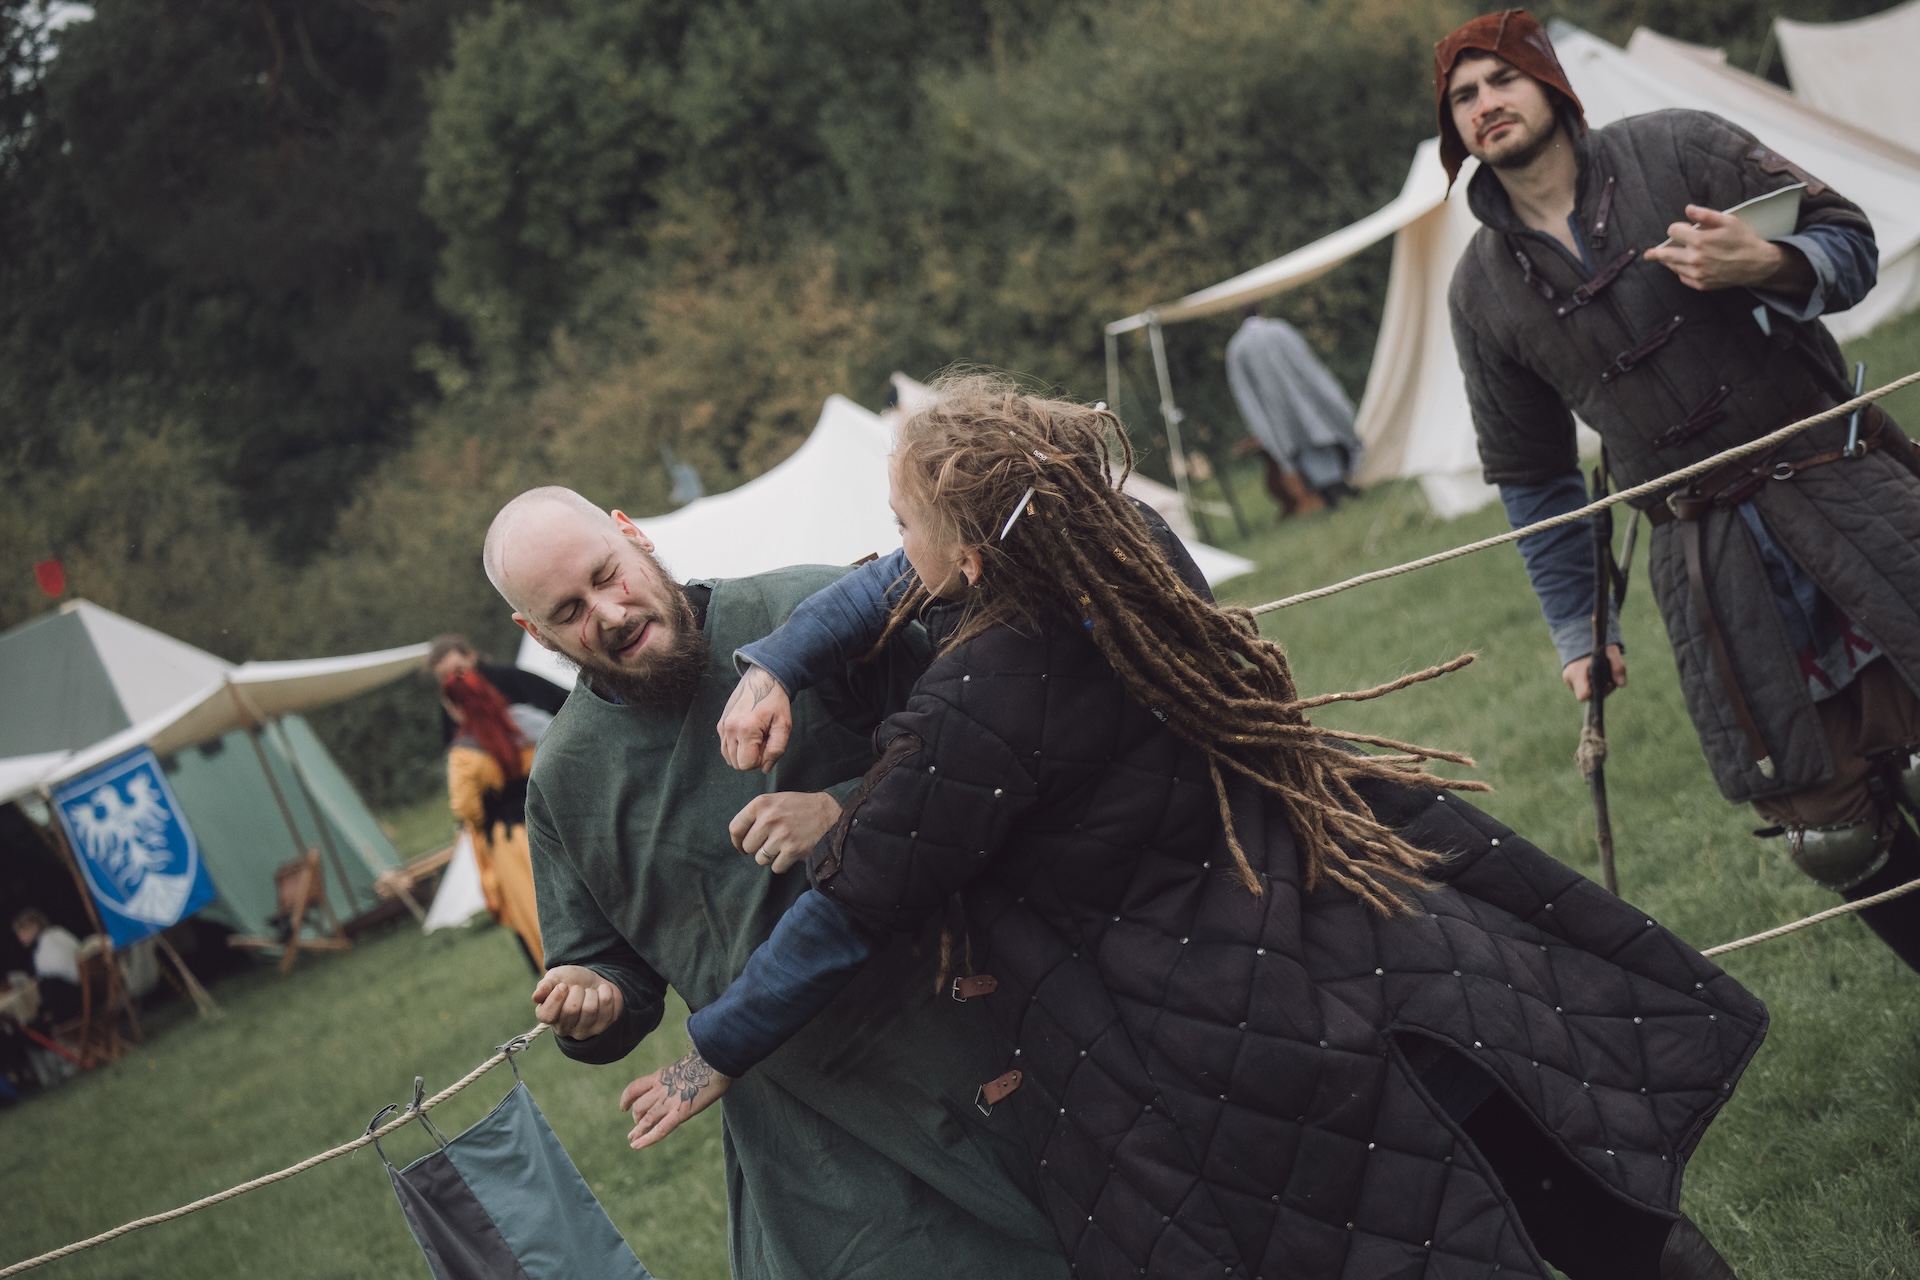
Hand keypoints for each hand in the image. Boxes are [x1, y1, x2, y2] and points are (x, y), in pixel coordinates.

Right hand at [531, 965, 623, 1039]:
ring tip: (590, 992)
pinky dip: (606, 993)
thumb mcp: (555, 977)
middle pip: (571, 1010)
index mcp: (548, 1017)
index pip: (547, 1015)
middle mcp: (565, 1028)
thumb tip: (536, 996)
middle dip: (577, 991)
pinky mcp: (604, 1026)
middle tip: (578, 988)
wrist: (593, 980)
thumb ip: (545, 985)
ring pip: (590, 1009)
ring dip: (592, 992)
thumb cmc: (570, 980)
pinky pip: (608, 1008)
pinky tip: (602, 993)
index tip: (563, 986)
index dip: (556, 997)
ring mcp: (585, 1030)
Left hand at [622, 1049, 730, 1148]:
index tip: (624, 1107)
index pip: (635, 1088)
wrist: (717, 1059)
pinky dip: (647, 1139)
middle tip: (638, 1125)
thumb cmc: (709, 1059)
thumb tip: (686, 1076)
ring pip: (646, 1119)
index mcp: (661, 1076)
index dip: (627, 1099)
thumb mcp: (687, 1065)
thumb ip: (680, 1074)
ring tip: (632, 1139)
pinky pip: (660, 1129)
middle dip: (637, 1118)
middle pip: (639, 1106)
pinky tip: (636, 1146)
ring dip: (638, 1131)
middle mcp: (661, 1089)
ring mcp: (669, 1101)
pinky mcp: (681, 1112)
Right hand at [718, 664, 792, 772]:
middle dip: (752, 757)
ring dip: (743, 752)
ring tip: (756, 736)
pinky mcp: (720, 724)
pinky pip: (725, 747)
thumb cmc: (775, 702)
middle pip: (737, 764)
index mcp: (746, 730)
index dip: (760, 760)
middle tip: (763, 739)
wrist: (762, 679)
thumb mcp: (784, 725)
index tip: (768, 743)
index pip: (746, 765)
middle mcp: (730, 729)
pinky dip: (737, 746)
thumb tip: (764, 768)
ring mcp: (723, 726)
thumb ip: (776, 750)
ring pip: (729, 758)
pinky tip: (748, 733)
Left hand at [730, 792, 840, 872]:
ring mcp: (780, 835)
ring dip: (771, 857)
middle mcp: (768, 819)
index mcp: (761, 804)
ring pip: (760, 859)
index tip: (742, 846)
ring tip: (784, 846)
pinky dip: (783, 864)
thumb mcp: (777, 800)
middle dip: (758, 848)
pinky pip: (776, 867)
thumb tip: (739, 836)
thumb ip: (757, 814)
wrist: (831, 815)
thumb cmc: (802, 808)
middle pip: (748, 847)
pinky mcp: (792, 850)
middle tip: (772, 842)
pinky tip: (792, 853)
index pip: (735, 827)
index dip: (737, 841)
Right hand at [1562, 645, 1627, 702]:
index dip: (1595, 693)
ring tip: (1602, 673)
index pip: (1583, 695)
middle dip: (1601, 688)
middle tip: (1607, 676)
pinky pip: (1585, 690)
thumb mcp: (1611, 652)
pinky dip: (1593, 685)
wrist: (1581, 639)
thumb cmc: (1597, 646)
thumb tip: (1621, 684)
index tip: (1605, 685)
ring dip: (1598, 687)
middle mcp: (1570, 679)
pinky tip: (1596, 675)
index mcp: (1575, 671)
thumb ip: (1618, 667)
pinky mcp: (1571, 683)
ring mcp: (1569, 682)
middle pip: (1589, 695)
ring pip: (1588, 693)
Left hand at [1643, 205, 1813, 293]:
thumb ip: (1705, 215)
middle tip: (1649, 254)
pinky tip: (1686, 266)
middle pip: (1665, 253)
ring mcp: (1696, 274)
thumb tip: (1687, 209)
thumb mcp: (1728, 221)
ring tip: (1663, 258)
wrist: (1757, 264)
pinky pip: (1683, 277)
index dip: (1677, 227)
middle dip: (1657, 251)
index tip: (1685, 227)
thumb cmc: (1744, 240)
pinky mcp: (1700, 284)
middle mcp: (1695, 259)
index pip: (1673, 232)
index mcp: (1700, 241)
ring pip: (1672, 266)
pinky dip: (1682, 271)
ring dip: (1668, 260)